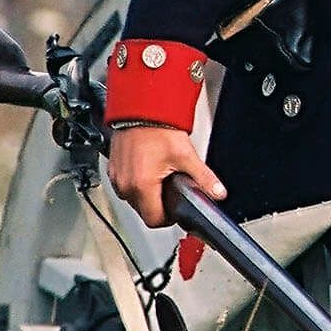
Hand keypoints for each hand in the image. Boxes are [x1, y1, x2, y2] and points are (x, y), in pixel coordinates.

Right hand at [108, 124, 226, 228]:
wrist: (141, 110)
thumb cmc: (158, 129)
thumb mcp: (186, 156)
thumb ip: (203, 178)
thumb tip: (217, 192)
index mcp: (142, 186)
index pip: (154, 220)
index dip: (170, 218)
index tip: (177, 209)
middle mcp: (125, 185)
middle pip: (144, 211)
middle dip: (160, 204)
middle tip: (172, 188)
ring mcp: (117, 178)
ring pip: (134, 200)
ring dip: (148, 194)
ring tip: (162, 176)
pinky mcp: (113, 170)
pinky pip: (126, 186)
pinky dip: (138, 183)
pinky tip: (150, 169)